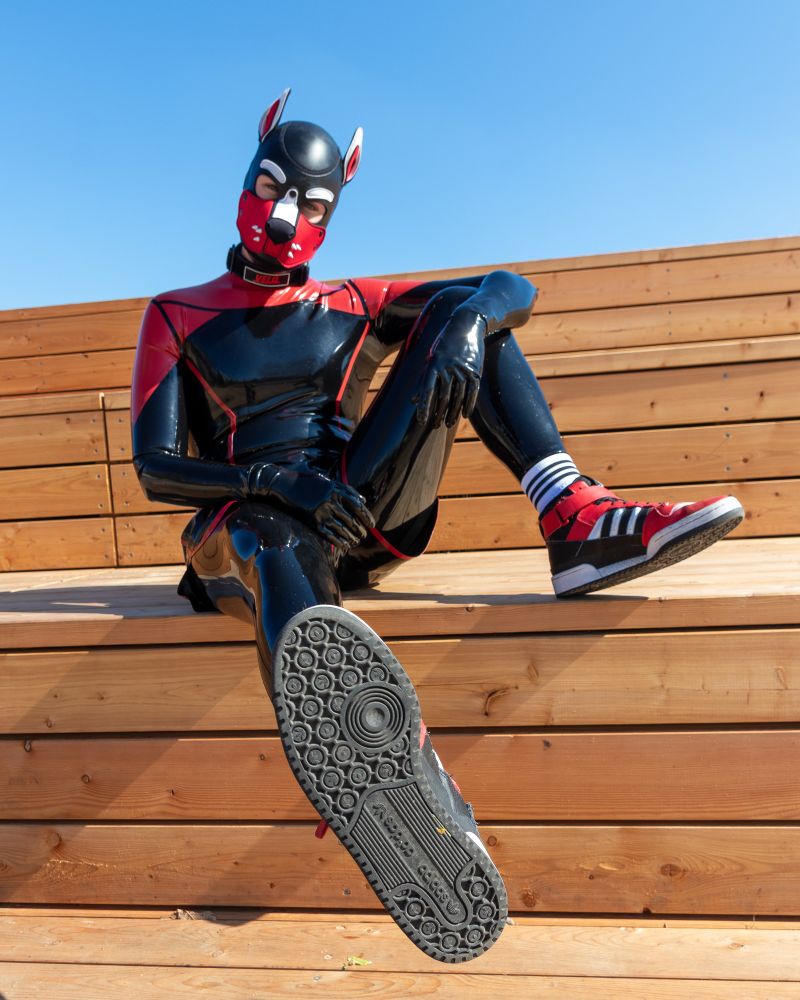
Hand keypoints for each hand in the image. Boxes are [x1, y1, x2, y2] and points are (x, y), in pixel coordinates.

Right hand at [248, 464, 374, 552]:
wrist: (283, 485)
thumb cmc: (306, 482)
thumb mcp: (326, 481)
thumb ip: (345, 489)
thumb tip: (362, 500)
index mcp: (336, 489)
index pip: (358, 506)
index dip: (367, 517)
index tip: (372, 525)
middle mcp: (330, 501)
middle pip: (352, 520)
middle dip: (360, 530)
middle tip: (364, 536)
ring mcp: (321, 512)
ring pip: (342, 529)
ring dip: (352, 538)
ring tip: (356, 542)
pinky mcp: (312, 522)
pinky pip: (330, 535)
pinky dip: (340, 542)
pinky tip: (345, 546)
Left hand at [412, 308, 485, 427]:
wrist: (467, 325)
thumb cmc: (445, 344)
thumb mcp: (431, 359)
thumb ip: (423, 380)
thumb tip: (414, 401)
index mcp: (434, 364)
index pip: (428, 391)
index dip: (425, 407)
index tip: (422, 420)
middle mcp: (448, 368)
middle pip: (443, 397)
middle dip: (438, 414)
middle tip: (434, 426)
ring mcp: (463, 369)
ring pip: (458, 397)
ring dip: (452, 413)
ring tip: (447, 423)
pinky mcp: (475, 370)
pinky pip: (472, 392)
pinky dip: (469, 405)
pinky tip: (465, 415)